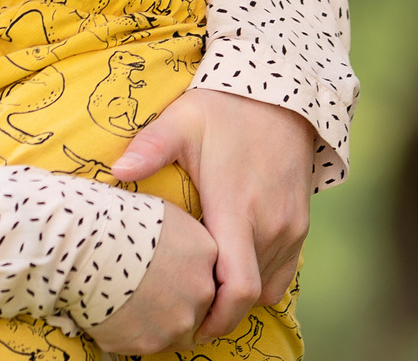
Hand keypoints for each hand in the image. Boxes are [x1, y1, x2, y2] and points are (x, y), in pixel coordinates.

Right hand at [85, 201, 215, 355]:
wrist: (86, 244)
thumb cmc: (116, 221)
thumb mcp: (164, 216)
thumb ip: (184, 242)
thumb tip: (178, 254)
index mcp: (206, 254)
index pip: (207, 274)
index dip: (185, 279)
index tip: (167, 277)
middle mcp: (202, 291)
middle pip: (196, 308)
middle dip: (174, 305)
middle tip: (146, 293)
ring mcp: (179, 321)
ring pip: (173, 332)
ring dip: (155, 323)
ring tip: (126, 305)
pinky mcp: (151, 343)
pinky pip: (145, 344)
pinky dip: (130, 334)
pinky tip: (112, 313)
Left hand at [110, 89, 313, 338]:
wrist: (282, 93)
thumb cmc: (225, 108)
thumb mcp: (182, 121)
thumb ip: (150, 148)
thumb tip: (116, 171)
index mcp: (238, 209)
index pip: (237, 287)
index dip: (216, 316)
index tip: (190, 324)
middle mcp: (271, 225)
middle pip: (250, 296)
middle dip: (221, 313)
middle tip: (187, 314)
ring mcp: (291, 227)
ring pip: (268, 286)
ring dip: (239, 296)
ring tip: (204, 292)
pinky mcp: (301, 224)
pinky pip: (282, 272)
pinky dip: (260, 280)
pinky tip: (231, 269)